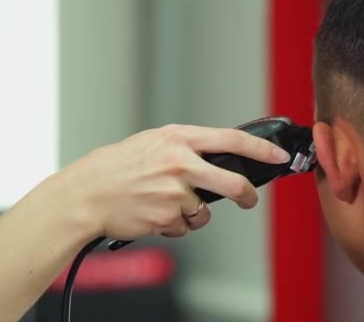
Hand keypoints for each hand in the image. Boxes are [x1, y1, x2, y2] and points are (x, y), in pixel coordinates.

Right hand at [42, 124, 290, 239]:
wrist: (86, 193)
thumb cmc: (116, 167)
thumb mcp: (153, 142)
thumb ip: (187, 147)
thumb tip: (220, 156)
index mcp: (178, 138)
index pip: (232, 139)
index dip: (261, 150)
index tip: (277, 157)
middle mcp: (180, 163)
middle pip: (232, 183)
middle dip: (246, 195)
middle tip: (247, 199)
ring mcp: (174, 192)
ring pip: (204, 211)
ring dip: (192, 213)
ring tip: (164, 202)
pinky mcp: (166, 217)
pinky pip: (184, 227)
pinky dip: (174, 224)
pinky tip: (153, 213)